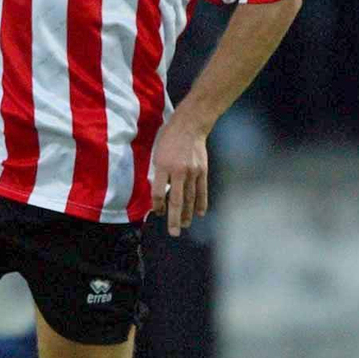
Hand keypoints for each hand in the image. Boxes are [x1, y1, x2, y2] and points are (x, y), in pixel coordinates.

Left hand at [150, 117, 208, 236]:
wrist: (190, 125)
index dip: (157, 205)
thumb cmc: (169, 137)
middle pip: (176, 200)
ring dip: (187, 213)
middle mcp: (178, 171)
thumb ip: (157, 172)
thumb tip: (158, 191)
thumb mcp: (156, 152)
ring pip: (190, 198)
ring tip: (184, 225)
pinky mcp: (202, 171)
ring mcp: (192, 172)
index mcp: (163, 166)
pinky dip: (201, 203)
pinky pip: (202, 190)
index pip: (159, 192)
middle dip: (174, 218)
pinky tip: (200, 213)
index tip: (157, 212)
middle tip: (173, 232)